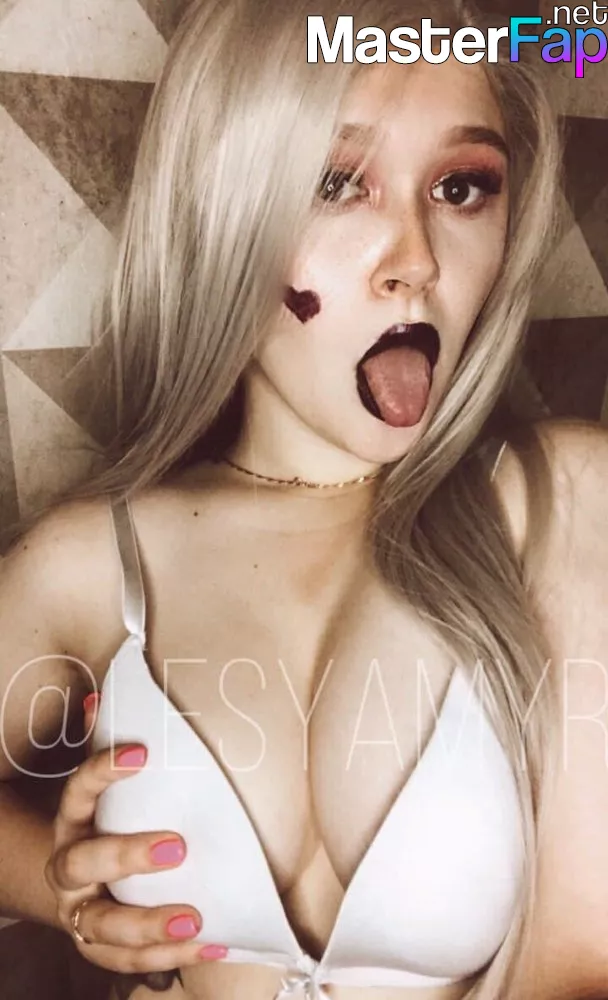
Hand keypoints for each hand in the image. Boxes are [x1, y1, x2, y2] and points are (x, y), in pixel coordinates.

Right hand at [44, 694, 226, 973]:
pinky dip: (166, 957)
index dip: (103, 771)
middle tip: (178, 846)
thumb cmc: (107, 820)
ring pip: (101, 925)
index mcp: (73, 819)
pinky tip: (207, 944)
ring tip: (195, 918)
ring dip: (147, 925)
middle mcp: (69, 865)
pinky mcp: (98, 946)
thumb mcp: (104, 786)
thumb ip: (103, 741)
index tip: (141, 754)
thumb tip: (101, 694)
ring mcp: (81, 909)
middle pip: (83, 862)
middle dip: (127, 856)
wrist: (80, 880)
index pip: (79, 790)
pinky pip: (125, 961)